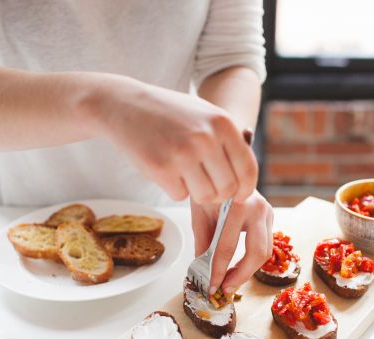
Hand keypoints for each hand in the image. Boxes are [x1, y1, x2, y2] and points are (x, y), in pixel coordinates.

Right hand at [86, 79, 257, 203]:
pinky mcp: (160, 168)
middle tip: (207, 186)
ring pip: (206, 197)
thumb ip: (227, 143)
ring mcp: (182, 154)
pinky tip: (166, 169)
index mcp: (222, 123)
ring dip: (197, 192)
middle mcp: (205, 138)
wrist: (125, 105)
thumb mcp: (205, 116)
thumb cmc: (169, 114)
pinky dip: (174, 188)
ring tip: (186, 175)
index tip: (240, 196)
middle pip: (227, 189)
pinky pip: (180, 195)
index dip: (245, 188)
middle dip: (219, 194)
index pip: (248, 169)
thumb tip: (246, 182)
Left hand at [191, 190, 273, 294]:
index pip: (228, 247)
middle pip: (257, 253)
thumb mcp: (200, 212)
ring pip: (266, 252)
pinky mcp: (271, 217)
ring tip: (229, 281)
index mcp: (237, 205)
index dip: (218, 271)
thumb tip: (201, 269)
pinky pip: (266, 245)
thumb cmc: (211, 188)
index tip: (211, 287)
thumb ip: (202, 241)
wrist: (225, 167)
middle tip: (225, 288)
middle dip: (241, 275)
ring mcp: (268, 212)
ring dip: (248, 271)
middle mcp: (258, 209)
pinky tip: (237, 267)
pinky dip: (252, 260)